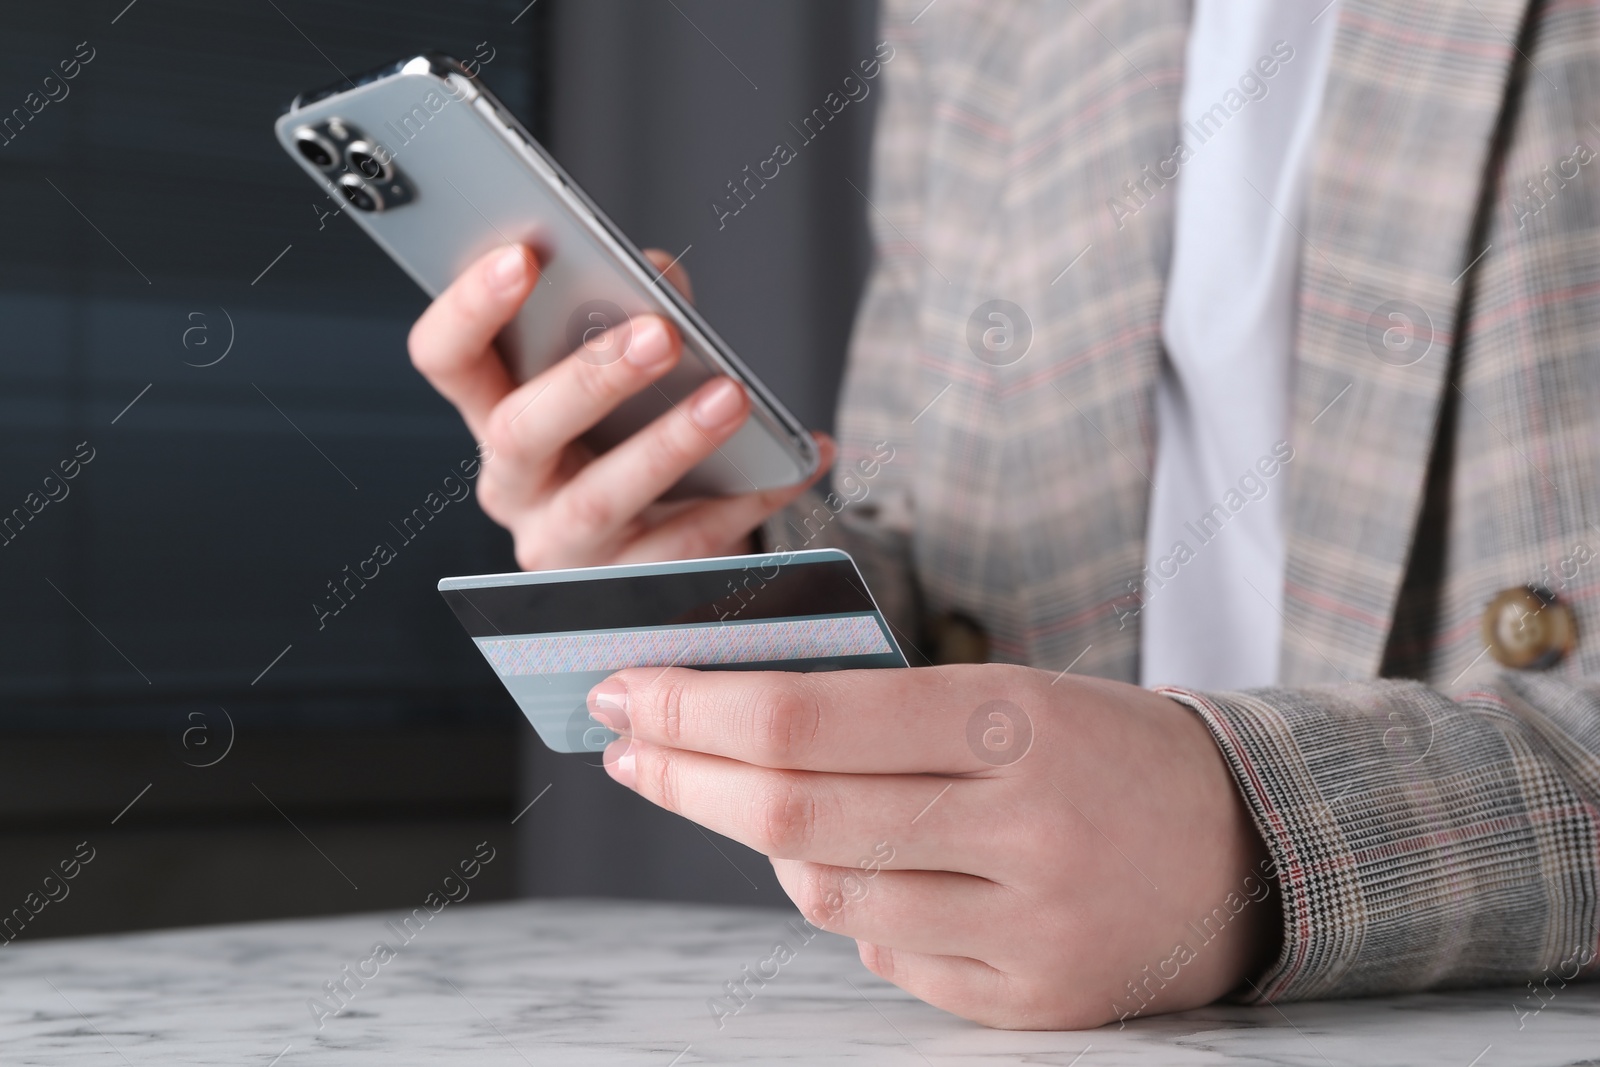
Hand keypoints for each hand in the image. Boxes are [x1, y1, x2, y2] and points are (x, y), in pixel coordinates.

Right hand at [408, 245, 833, 569]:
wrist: (665, 541)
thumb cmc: (634, 432)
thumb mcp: (626, 372)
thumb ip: (635, 311)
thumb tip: (659, 275)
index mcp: (493, 413)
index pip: (447, 358)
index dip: (471, 308)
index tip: (523, 254)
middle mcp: (513, 487)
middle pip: (521, 432)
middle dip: (591, 379)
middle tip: (661, 334)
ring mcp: (563, 548)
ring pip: (601, 500)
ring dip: (670, 444)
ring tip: (734, 396)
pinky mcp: (626, 593)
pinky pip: (686, 546)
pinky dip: (749, 499)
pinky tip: (801, 459)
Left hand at [586, 663, 1280, 1028]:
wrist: (1250, 849)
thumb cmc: (1106, 749)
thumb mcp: (1014, 693)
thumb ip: (884, 715)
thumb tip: (730, 731)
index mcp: (1018, 719)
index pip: (811, 716)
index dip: (699, 706)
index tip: (629, 689)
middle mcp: (1024, 828)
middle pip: (796, 812)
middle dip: (685, 776)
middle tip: (628, 745)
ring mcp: (1028, 930)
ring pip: (830, 895)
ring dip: (769, 847)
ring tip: (756, 804)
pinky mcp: (1031, 1006)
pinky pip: (888, 959)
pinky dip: (857, 909)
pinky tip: (876, 871)